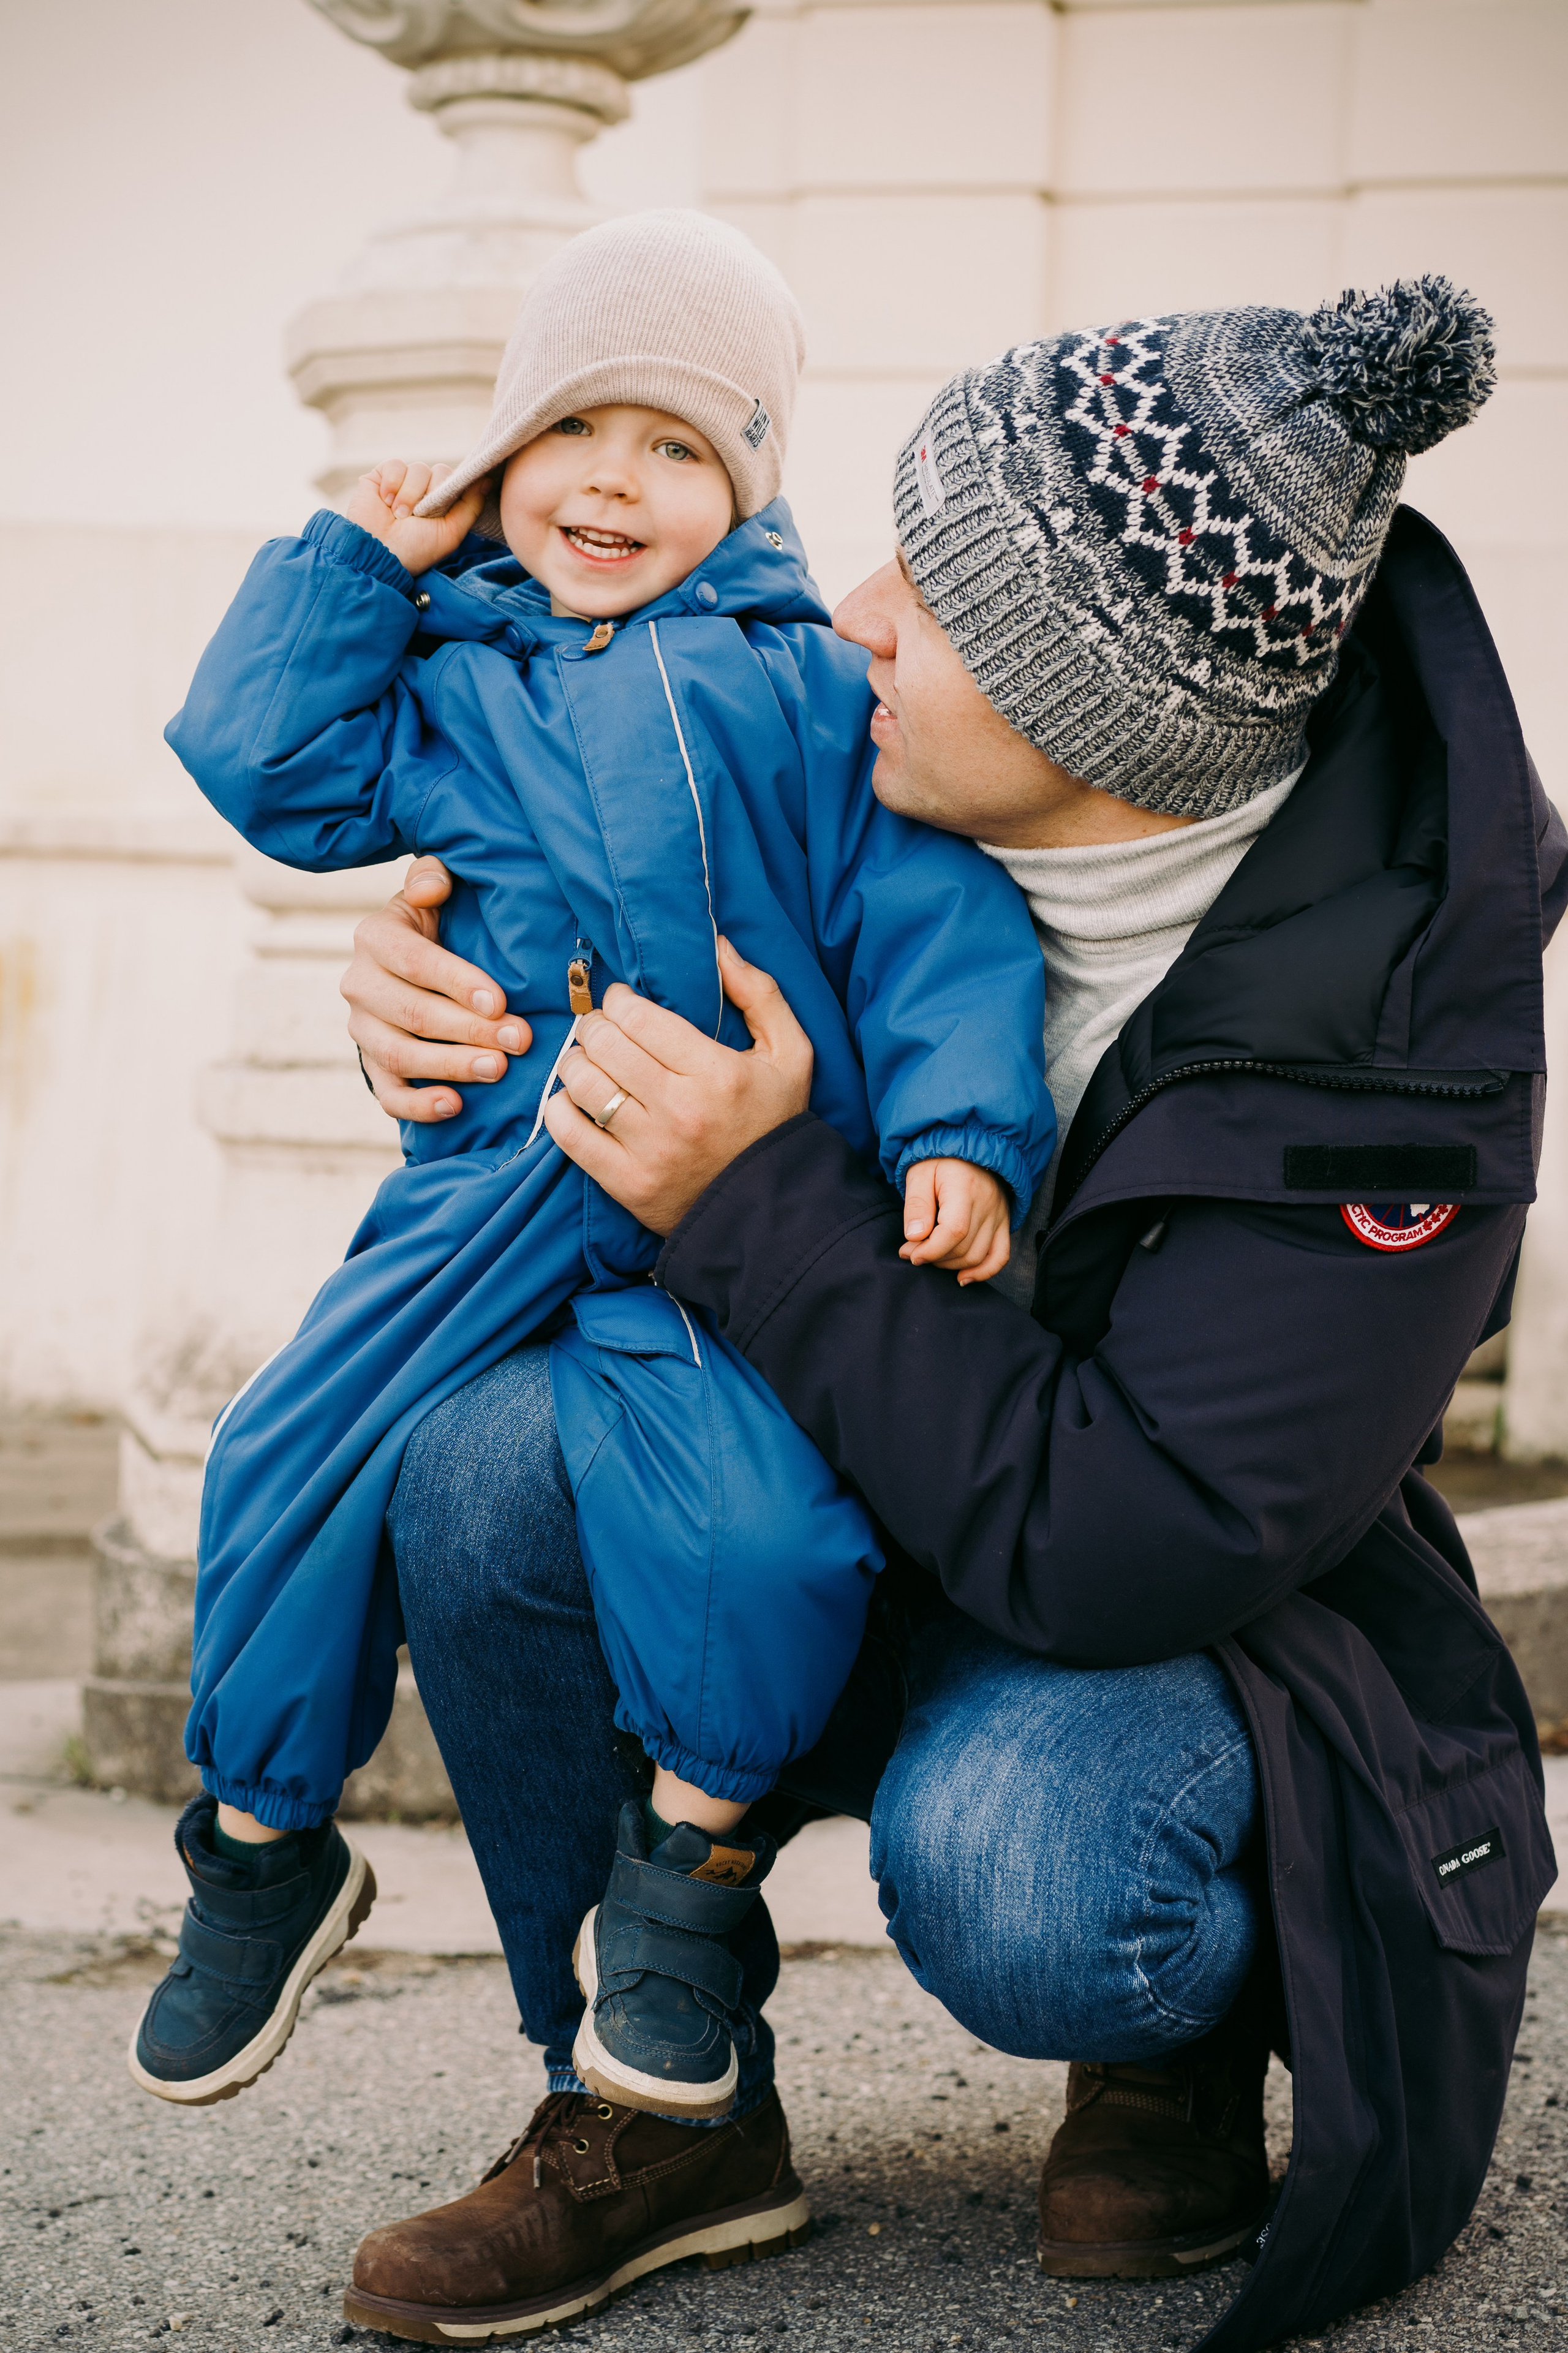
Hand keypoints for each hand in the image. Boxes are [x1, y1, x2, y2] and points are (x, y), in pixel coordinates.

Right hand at [342, 856, 530, 1121]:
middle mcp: (359, 984)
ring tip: (497, 1069)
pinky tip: (455, 1105)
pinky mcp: (371, 1065)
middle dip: (470, 1030)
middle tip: (519, 1040)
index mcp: (374, 937)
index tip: (499, 1001)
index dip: (457, 982)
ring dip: (451, 1066)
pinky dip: (419, 1105)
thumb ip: (430, 876)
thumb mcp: (432, 893)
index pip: (414, 962)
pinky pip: (388, 1093)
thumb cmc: (435, 926)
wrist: (408, 968)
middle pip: (413, 1014)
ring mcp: (362, 1030)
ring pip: (401, 1056)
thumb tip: (433, 885)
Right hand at [344, 459, 490, 576]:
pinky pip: (395, 465)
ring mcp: (403, 483)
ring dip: (410, 495)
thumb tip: (487, 480)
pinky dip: (392, 484)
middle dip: (431, 494)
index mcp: (441, 504)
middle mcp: (423, 491)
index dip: (451, 489)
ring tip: (399, 515)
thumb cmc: (416, 550)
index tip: (440, 509)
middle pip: (440, 471)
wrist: (380, 553)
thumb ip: (471, 506)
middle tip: (417, 517)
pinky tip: (386, 501)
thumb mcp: (451, 533)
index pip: (455, 480)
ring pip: (419, 468)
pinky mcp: (381, 477)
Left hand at [543, 937, 812, 1233]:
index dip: (619, 1001)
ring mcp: (650, 1150)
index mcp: (716, 1073)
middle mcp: (680, 1110)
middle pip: (605, 1045)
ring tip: (589, 1062)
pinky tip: (574, 1100)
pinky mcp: (627, 1184)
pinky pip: (568, 1134)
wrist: (771, 1209)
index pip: (638, 1017)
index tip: (622, 1003)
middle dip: (595, 1027)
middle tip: (603, 1030)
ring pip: (582, 1083)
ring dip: (576, 1063)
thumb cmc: (775, 1123)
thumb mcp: (790, 1053)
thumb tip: (718, 943)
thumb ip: (760, 993)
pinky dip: (560, 1109)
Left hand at [899, 1159, 1011, 1285]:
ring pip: (977, 1256)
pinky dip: (983, 1271)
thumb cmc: (939, 1160)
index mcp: (965, 1189)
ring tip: (930, 1256)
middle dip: (934, 1257)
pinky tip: (962, 1277)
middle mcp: (988, 1204)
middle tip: (912, 1251)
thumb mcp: (919, 1174)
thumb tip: (915, 1237)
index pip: (954, 1231)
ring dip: (950, 1265)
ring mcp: (999, 1215)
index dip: (930, 1250)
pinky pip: (1000, 1255)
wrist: (968, 1148)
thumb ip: (916, 1205)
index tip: (909, 1253)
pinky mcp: (1003, 1223)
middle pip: (964, 1247)